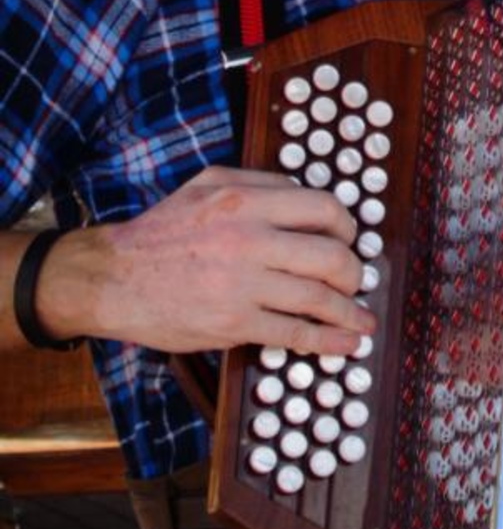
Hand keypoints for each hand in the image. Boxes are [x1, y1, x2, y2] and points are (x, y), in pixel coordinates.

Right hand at [39, 167, 373, 355]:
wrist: (113, 277)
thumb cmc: (162, 230)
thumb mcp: (208, 183)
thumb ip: (258, 184)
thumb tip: (306, 197)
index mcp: (245, 200)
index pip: (323, 208)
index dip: (347, 227)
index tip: (349, 240)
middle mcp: (248, 239)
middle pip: (330, 255)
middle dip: (354, 273)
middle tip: (355, 282)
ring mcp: (242, 284)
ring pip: (318, 297)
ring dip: (350, 312)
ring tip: (362, 321)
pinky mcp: (233, 323)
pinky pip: (293, 333)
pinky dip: (327, 340)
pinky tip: (344, 344)